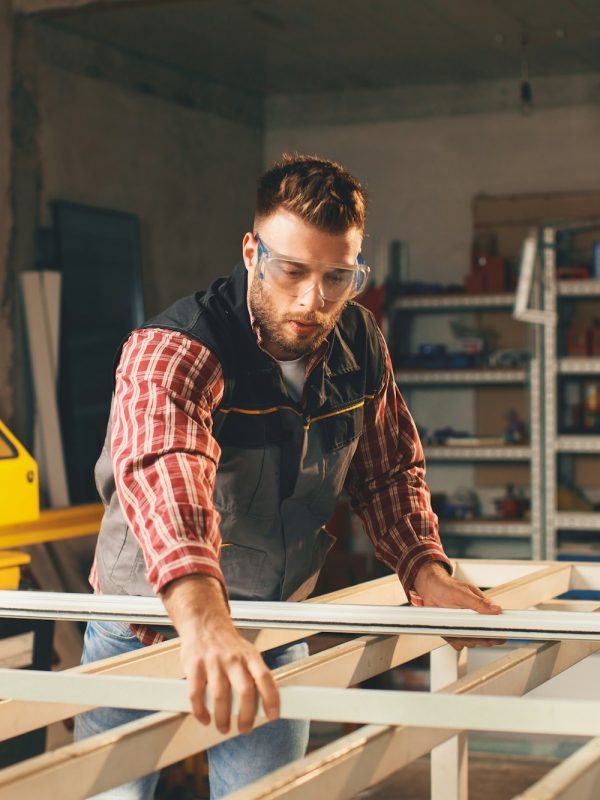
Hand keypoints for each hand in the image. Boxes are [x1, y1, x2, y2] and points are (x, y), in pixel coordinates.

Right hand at [162, 575, 278, 734]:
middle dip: (246, 716)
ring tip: (224, 727)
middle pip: (245, 691)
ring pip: (221, 696)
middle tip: (245, 728)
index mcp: (250, 655)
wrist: (204, 623)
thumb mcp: (247, 653)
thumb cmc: (227, 644)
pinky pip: (196, 694)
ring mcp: (213, 662)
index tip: (273, 715)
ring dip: (223, 718)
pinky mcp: (194, 666)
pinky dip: (200, 711)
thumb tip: (265, 705)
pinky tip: (205, 717)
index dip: (272, 698)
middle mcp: (233, 658)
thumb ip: (254, 676)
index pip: (266, 678)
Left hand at [413, 562, 504, 651]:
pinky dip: (455, 641)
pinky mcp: (453, 631)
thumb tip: (496, 609)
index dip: (497, 631)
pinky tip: (454, 636)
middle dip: (484, 639)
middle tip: (482, 637)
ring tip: (463, 634)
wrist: (429, 588)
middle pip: (484, 635)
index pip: (494, 622)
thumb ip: (479, 603)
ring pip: (471, 641)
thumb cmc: (447, 587)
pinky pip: (457, 642)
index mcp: (481, 608)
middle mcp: (474, 618)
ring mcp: (463, 626)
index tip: (500, 637)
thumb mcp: (463, 593)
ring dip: (468, 640)